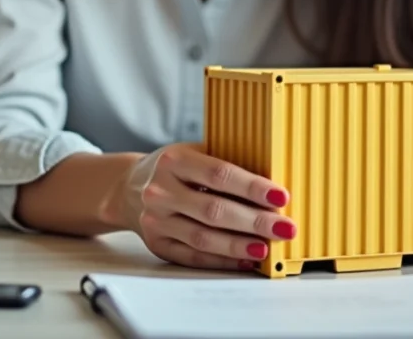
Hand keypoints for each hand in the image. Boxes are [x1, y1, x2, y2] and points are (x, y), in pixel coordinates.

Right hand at [101, 143, 295, 270]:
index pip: (219, 173)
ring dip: (240, 245)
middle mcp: (161, 190)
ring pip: (204, 238)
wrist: (128, 187)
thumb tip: (269, 184)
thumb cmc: (172, 169)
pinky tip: (244, 259)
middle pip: (214, 210)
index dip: (252, 186)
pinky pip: (194, 257)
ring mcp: (156, 220)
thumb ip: (223, 163)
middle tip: (284, 227)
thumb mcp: (191, 153)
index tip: (280, 196)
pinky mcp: (157, 245)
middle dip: (254, 221)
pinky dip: (222, 260)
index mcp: (174, 160)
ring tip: (266, 247)